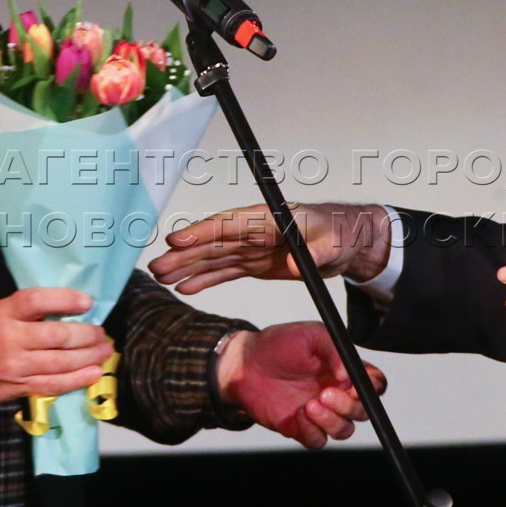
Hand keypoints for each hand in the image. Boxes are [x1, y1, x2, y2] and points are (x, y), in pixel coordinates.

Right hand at [0, 289, 112, 406]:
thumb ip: (28, 310)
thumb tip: (72, 308)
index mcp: (4, 313)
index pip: (36, 301)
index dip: (65, 300)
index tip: (88, 302)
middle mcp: (10, 338)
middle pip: (57, 336)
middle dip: (87, 335)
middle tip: (103, 333)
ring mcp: (15, 366)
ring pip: (60, 362)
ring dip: (89, 357)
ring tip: (105, 351)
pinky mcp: (19, 387)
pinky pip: (53, 385)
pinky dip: (77, 380)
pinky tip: (94, 373)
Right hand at [149, 203, 392, 294]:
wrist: (348, 243)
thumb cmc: (341, 235)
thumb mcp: (334, 244)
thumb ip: (314, 253)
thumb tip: (292, 263)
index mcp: (269, 219)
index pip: (230, 224)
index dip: (203, 232)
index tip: (177, 239)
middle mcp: (254, 231)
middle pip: (213, 242)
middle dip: (185, 254)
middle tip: (157, 266)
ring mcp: (252, 247)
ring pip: (214, 257)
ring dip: (187, 267)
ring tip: (160, 276)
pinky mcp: (255, 263)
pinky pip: (225, 271)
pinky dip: (204, 279)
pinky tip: (184, 287)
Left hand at [215, 322, 381, 448]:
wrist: (244, 363)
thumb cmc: (278, 344)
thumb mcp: (311, 335)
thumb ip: (334, 351)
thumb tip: (349, 373)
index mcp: (345, 370)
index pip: (374, 384)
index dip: (372, 387)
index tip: (356, 384)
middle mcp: (337, 394)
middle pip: (362, 412)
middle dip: (348, 406)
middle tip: (326, 394)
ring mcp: (320, 413)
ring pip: (343, 430)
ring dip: (331, 421)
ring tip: (309, 405)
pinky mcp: (302, 428)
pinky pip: (318, 441)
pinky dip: (312, 431)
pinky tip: (298, 415)